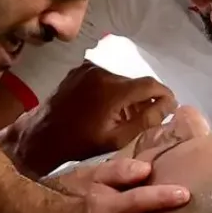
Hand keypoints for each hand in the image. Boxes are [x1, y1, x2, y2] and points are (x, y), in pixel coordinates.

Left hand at [16, 62, 177, 175]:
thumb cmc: (79, 143)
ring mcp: (89, 69)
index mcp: (113, 89)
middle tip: (145, 117)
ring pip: (121, 79)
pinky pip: (105, 77)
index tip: (170, 107)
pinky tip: (106, 107)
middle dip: (144, 98)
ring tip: (123, 115)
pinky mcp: (79, 70)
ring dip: (127, 94)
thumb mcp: (117, 138)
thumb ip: (146, 120)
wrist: (41, 136)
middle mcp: (103, 72)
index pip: (151, 85)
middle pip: (135, 82)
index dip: (164, 95)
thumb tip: (169, 105)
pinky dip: (112, 89)